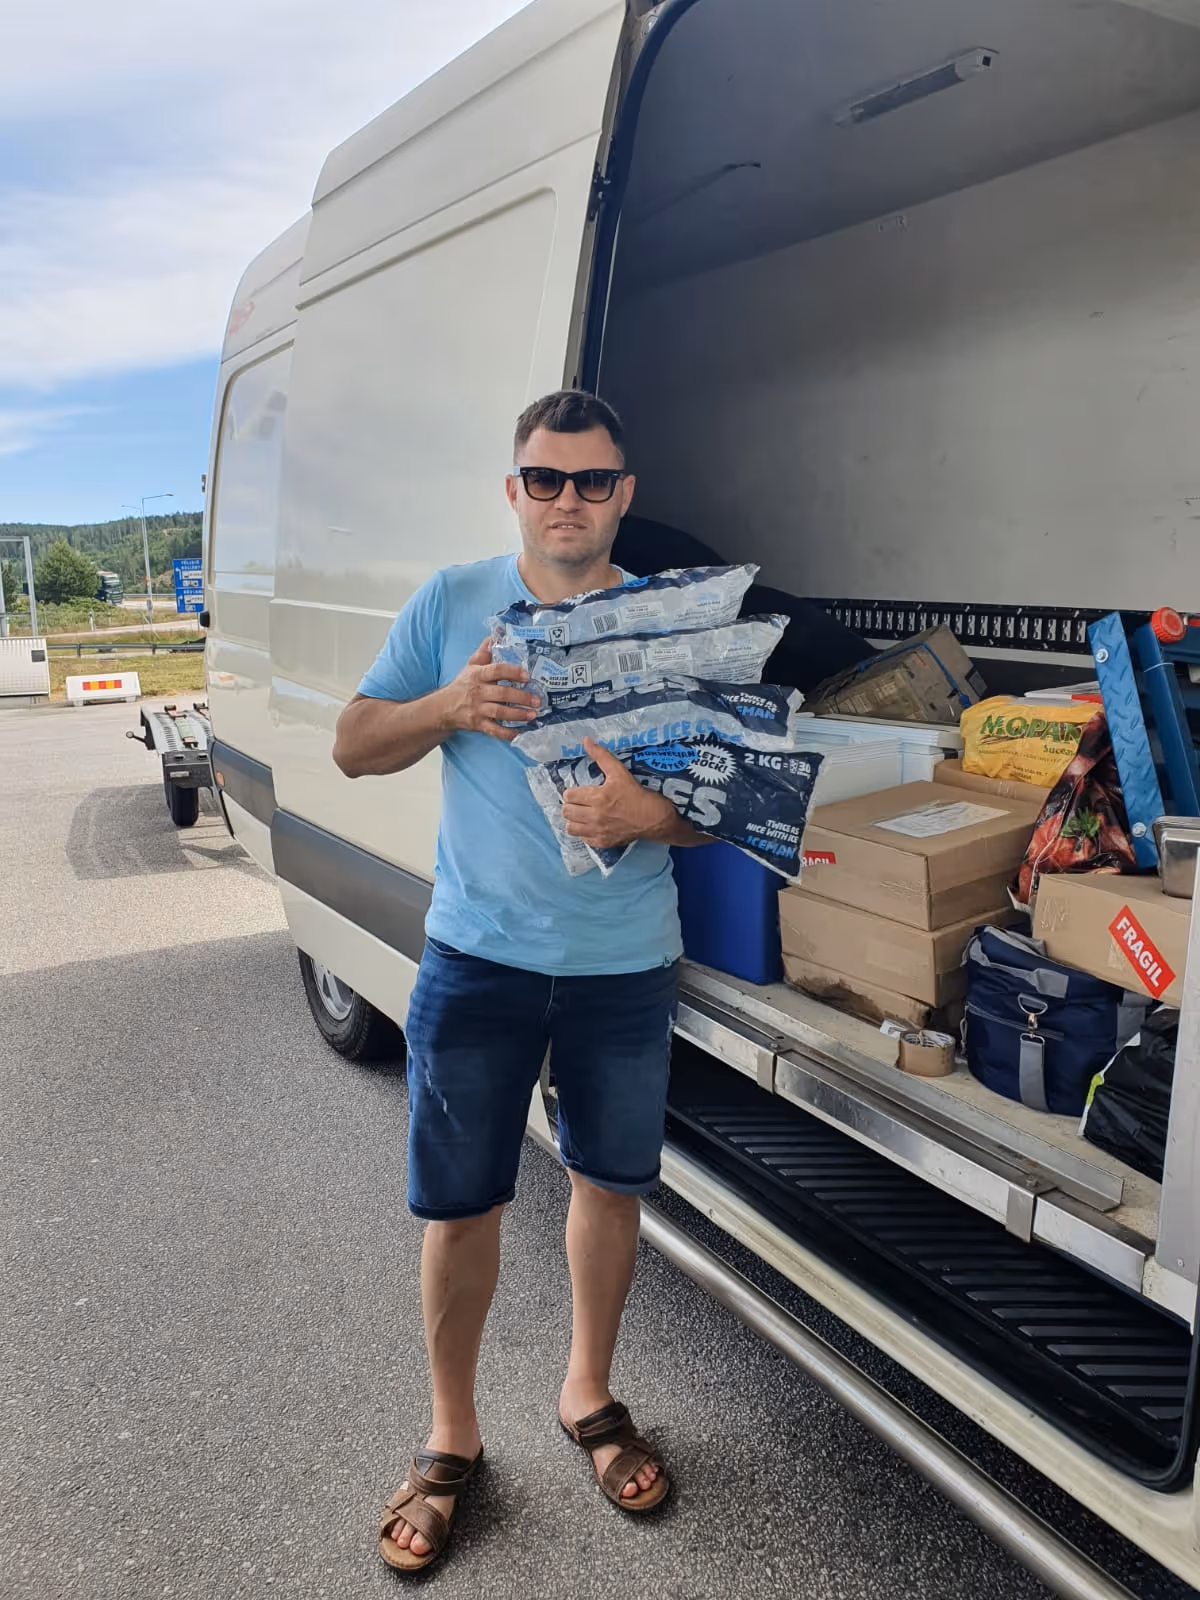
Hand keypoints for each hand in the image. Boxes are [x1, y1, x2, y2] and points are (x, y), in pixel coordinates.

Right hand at [441, 639, 541, 742]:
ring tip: (533, 715)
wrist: (444, 707)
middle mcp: (478, 692)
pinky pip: (494, 730)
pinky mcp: (478, 724)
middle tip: (537, 700)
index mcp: (478, 675)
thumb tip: (496, 633)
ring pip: (500, 713)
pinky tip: (519, 732)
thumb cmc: (463, 684)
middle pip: (502, 694)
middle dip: (521, 697)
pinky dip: (506, 733)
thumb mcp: (472, 665)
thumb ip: (485, 650)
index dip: (513, 672)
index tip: (527, 676)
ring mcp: (478, 710)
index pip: (497, 671)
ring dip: (518, 715)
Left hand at [561, 738, 680, 848]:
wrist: (655, 819)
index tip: (580, 792)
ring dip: (574, 820)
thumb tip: (586, 740)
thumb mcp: (620, 772)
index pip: (568, 796)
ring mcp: (598, 831)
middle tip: (580, 802)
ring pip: (570, 828)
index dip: (572, 792)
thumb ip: (601, 756)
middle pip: (566, 812)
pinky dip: (585, 832)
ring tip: (583, 815)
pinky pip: (583, 839)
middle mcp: (595, 816)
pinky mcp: (603, 843)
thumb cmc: (638, 794)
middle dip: (571, 805)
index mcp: (597, 797)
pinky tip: (593, 825)